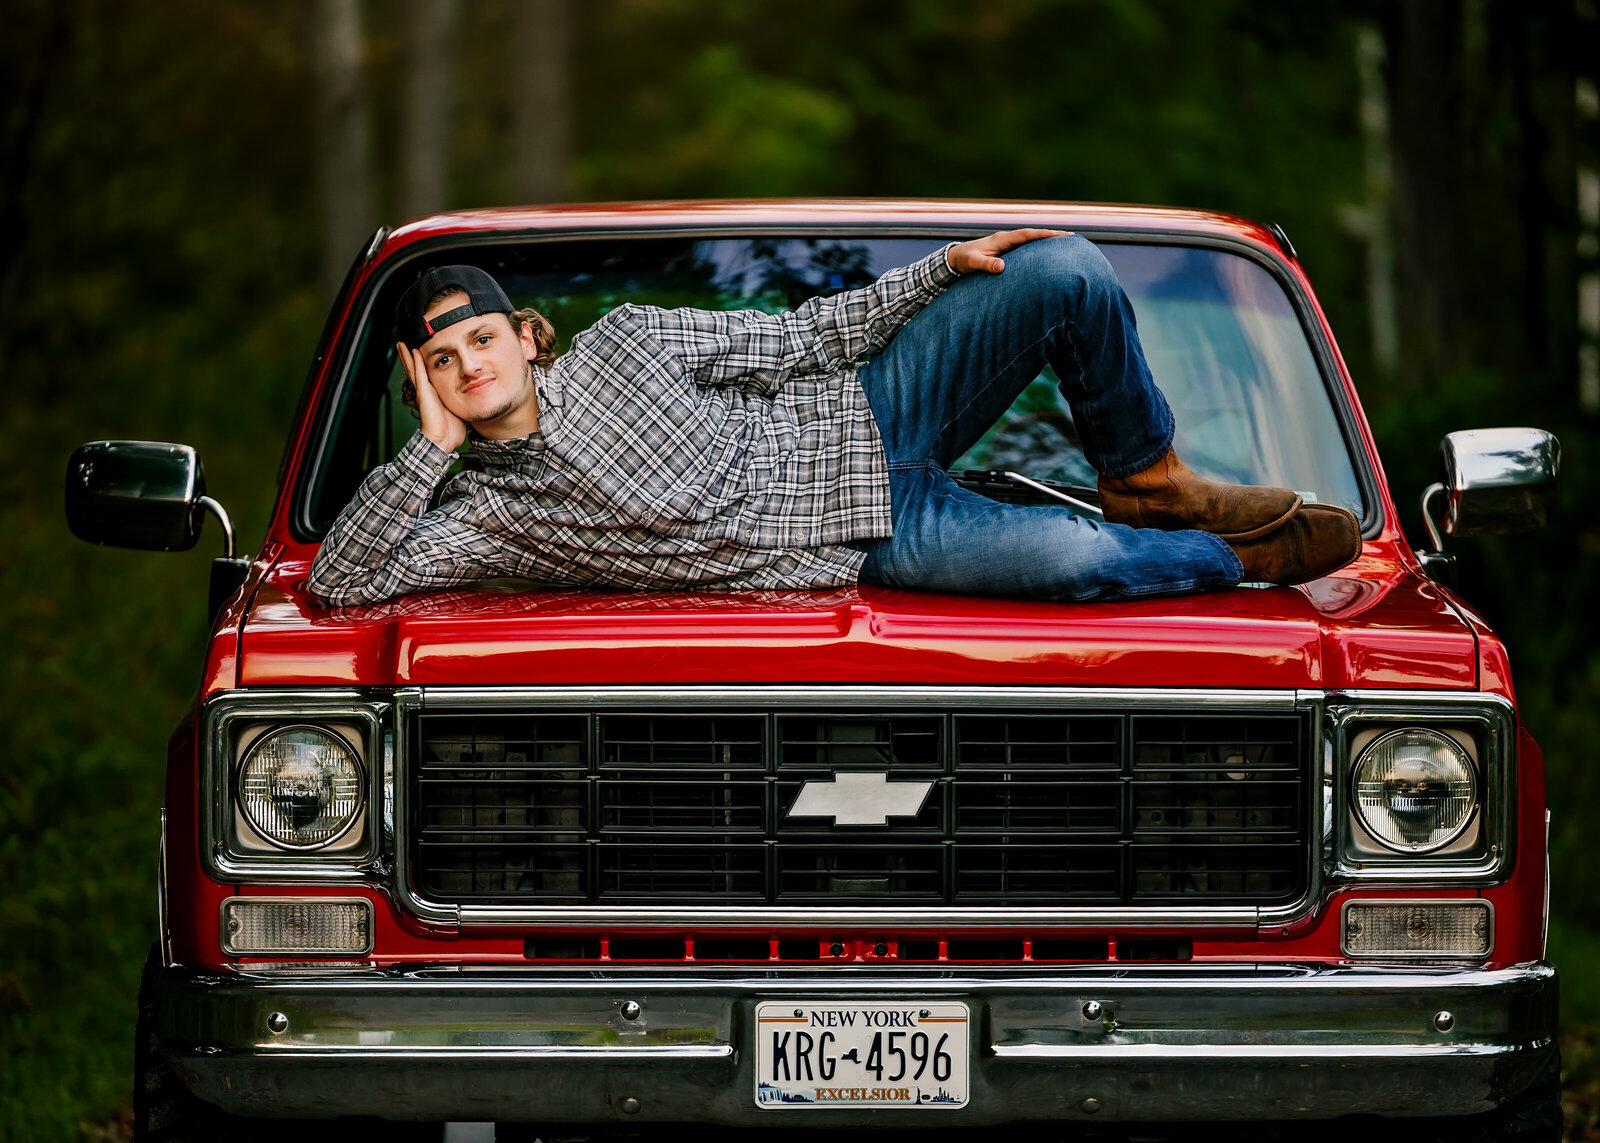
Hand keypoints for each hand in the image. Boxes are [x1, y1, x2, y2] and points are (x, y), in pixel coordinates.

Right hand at [397, 341, 467, 452]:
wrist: (443, 440)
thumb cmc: (451, 431)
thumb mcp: (457, 410)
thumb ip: (460, 402)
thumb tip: (472, 399)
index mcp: (434, 396)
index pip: (426, 377)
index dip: (422, 366)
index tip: (419, 355)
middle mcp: (427, 392)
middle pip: (416, 370)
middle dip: (409, 358)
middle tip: (403, 345)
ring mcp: (424, 391)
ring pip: (413, 369)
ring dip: (407, 356)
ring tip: (401, 345)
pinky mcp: (424, 392)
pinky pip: (419, 373)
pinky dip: (415, 362)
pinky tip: (412, 351)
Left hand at [947, 228, 1072, 274]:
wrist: (955, 258)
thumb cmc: (964, 260)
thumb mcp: (973, 263)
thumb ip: (986, 264)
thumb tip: (1002, 267)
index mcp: (1002, 239)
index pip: (1027, 234)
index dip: (1044, 235)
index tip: (1061, 236)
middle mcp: (1007, 238)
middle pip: (1034, 234)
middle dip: (1052, 235)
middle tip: (1072, 237)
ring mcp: (1008, 243)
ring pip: (1032, 240)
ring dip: (1047, 240)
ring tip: (1066, 243)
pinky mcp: (1007, 250)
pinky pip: (1027, 247)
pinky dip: (1039, 247)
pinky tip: (1048, 253)